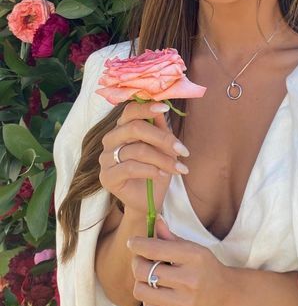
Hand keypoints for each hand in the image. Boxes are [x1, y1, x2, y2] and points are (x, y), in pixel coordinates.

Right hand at [98, 100, 189, 215]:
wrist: (148, 200)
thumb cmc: (156, 169)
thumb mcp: (163, 146)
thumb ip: (160, 127)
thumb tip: (162, 106)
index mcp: (122, 128)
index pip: (130, 111)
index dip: (146, 108)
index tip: (165, 108)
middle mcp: (111, 140)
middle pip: (134, 129)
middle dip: (162, 138)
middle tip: (182, 150)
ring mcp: (106, 158)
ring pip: (137, 150)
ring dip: (162, 159)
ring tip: (178, 167)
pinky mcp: (107, 177)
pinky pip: (130, 168)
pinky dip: (151, 170)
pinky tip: (162, 174)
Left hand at [128, 216, 232, 305]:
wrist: (227, 295)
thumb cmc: (206, 268)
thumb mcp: (194, 249)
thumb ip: (171, 237)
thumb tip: (155, 221)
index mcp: (194, 257)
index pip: (155, 249)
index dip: (138, 245)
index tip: (132, 242)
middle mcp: (189, 281)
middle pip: (143, 271)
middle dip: (137, 262)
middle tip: (140, 260)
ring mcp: (184, 304)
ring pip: (141, 291)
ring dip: (141, 282)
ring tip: (150, 277)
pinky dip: (149, 298)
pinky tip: (160, 292)